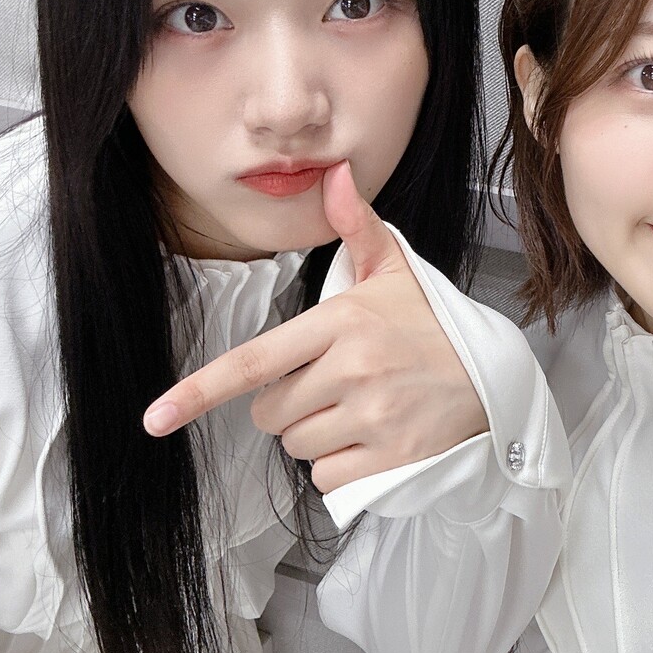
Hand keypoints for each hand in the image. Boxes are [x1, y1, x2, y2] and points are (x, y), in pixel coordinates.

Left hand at [142, 161, 487, 492]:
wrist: (495, 382)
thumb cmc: (435, 329)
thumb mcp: (396, 272)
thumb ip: (357, 226)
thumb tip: (333, 176)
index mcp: (343, 322)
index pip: (255, 361)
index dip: (198, 392)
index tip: (156, 417)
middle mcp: (353, 370)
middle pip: (269, 411)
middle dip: (287, 403)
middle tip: (331, 385)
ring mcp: (373, 417)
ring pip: (296, 444)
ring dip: (314, 434)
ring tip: (357, 409)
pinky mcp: (390, 459)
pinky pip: (327, 476)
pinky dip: (339, 464)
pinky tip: (370, 439)